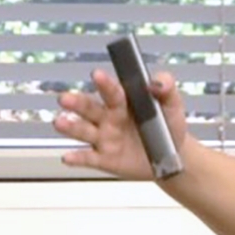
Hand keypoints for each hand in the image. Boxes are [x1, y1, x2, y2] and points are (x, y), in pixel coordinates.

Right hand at [53, 68, 189, 179]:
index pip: (112, 91)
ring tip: (59, 122)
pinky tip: (67, 157)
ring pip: (83, 131)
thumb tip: (156, 82)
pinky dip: (77, 158)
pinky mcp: (105, 159)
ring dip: (70, 127)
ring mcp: (104, 139)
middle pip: (89, 108)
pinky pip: (88, 158)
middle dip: (77, 103)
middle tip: (65, 98)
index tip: (97, 75)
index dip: (105, 83)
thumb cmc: (169, 125)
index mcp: (123, 102)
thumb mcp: (172, 105)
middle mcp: (108, 118)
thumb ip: (167, 88)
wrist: (174, 157)